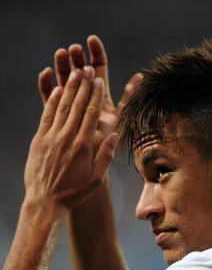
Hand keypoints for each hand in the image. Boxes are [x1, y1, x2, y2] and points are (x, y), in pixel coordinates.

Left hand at [25, 67, 118, 218]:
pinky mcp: (39, 139)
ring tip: (74, 73)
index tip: (98, 81)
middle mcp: (67, 137)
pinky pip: (47, 115)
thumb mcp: (95, 178)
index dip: (94, 95)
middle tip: (87, 68)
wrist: (44, 200)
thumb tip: (114, 136)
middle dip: (83, 85)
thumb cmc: (73, 191)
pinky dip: (53, 101)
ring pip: (62, 107)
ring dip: (69, 88)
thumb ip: (105, 156)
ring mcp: (51, 136)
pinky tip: (57, 90)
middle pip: (77, 105)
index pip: (91, 114)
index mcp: (83, 145)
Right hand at [38, 35, 141, 147]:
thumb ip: (128, 98)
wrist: (92, 169)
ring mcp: (71, 107)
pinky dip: (47, 85)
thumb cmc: (109, 146)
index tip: (92, 39)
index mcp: (102, 99)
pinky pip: (49, 99)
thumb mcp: (122, 118)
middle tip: (74, 48)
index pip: (100, 70)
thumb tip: (140, 77)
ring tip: (61, 53)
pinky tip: (46, 73)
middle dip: (78, 58)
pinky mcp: (57, 116)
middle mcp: (86, 101)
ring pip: (65, 82)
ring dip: (63, 67)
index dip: (96, 54)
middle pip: (81, 74)